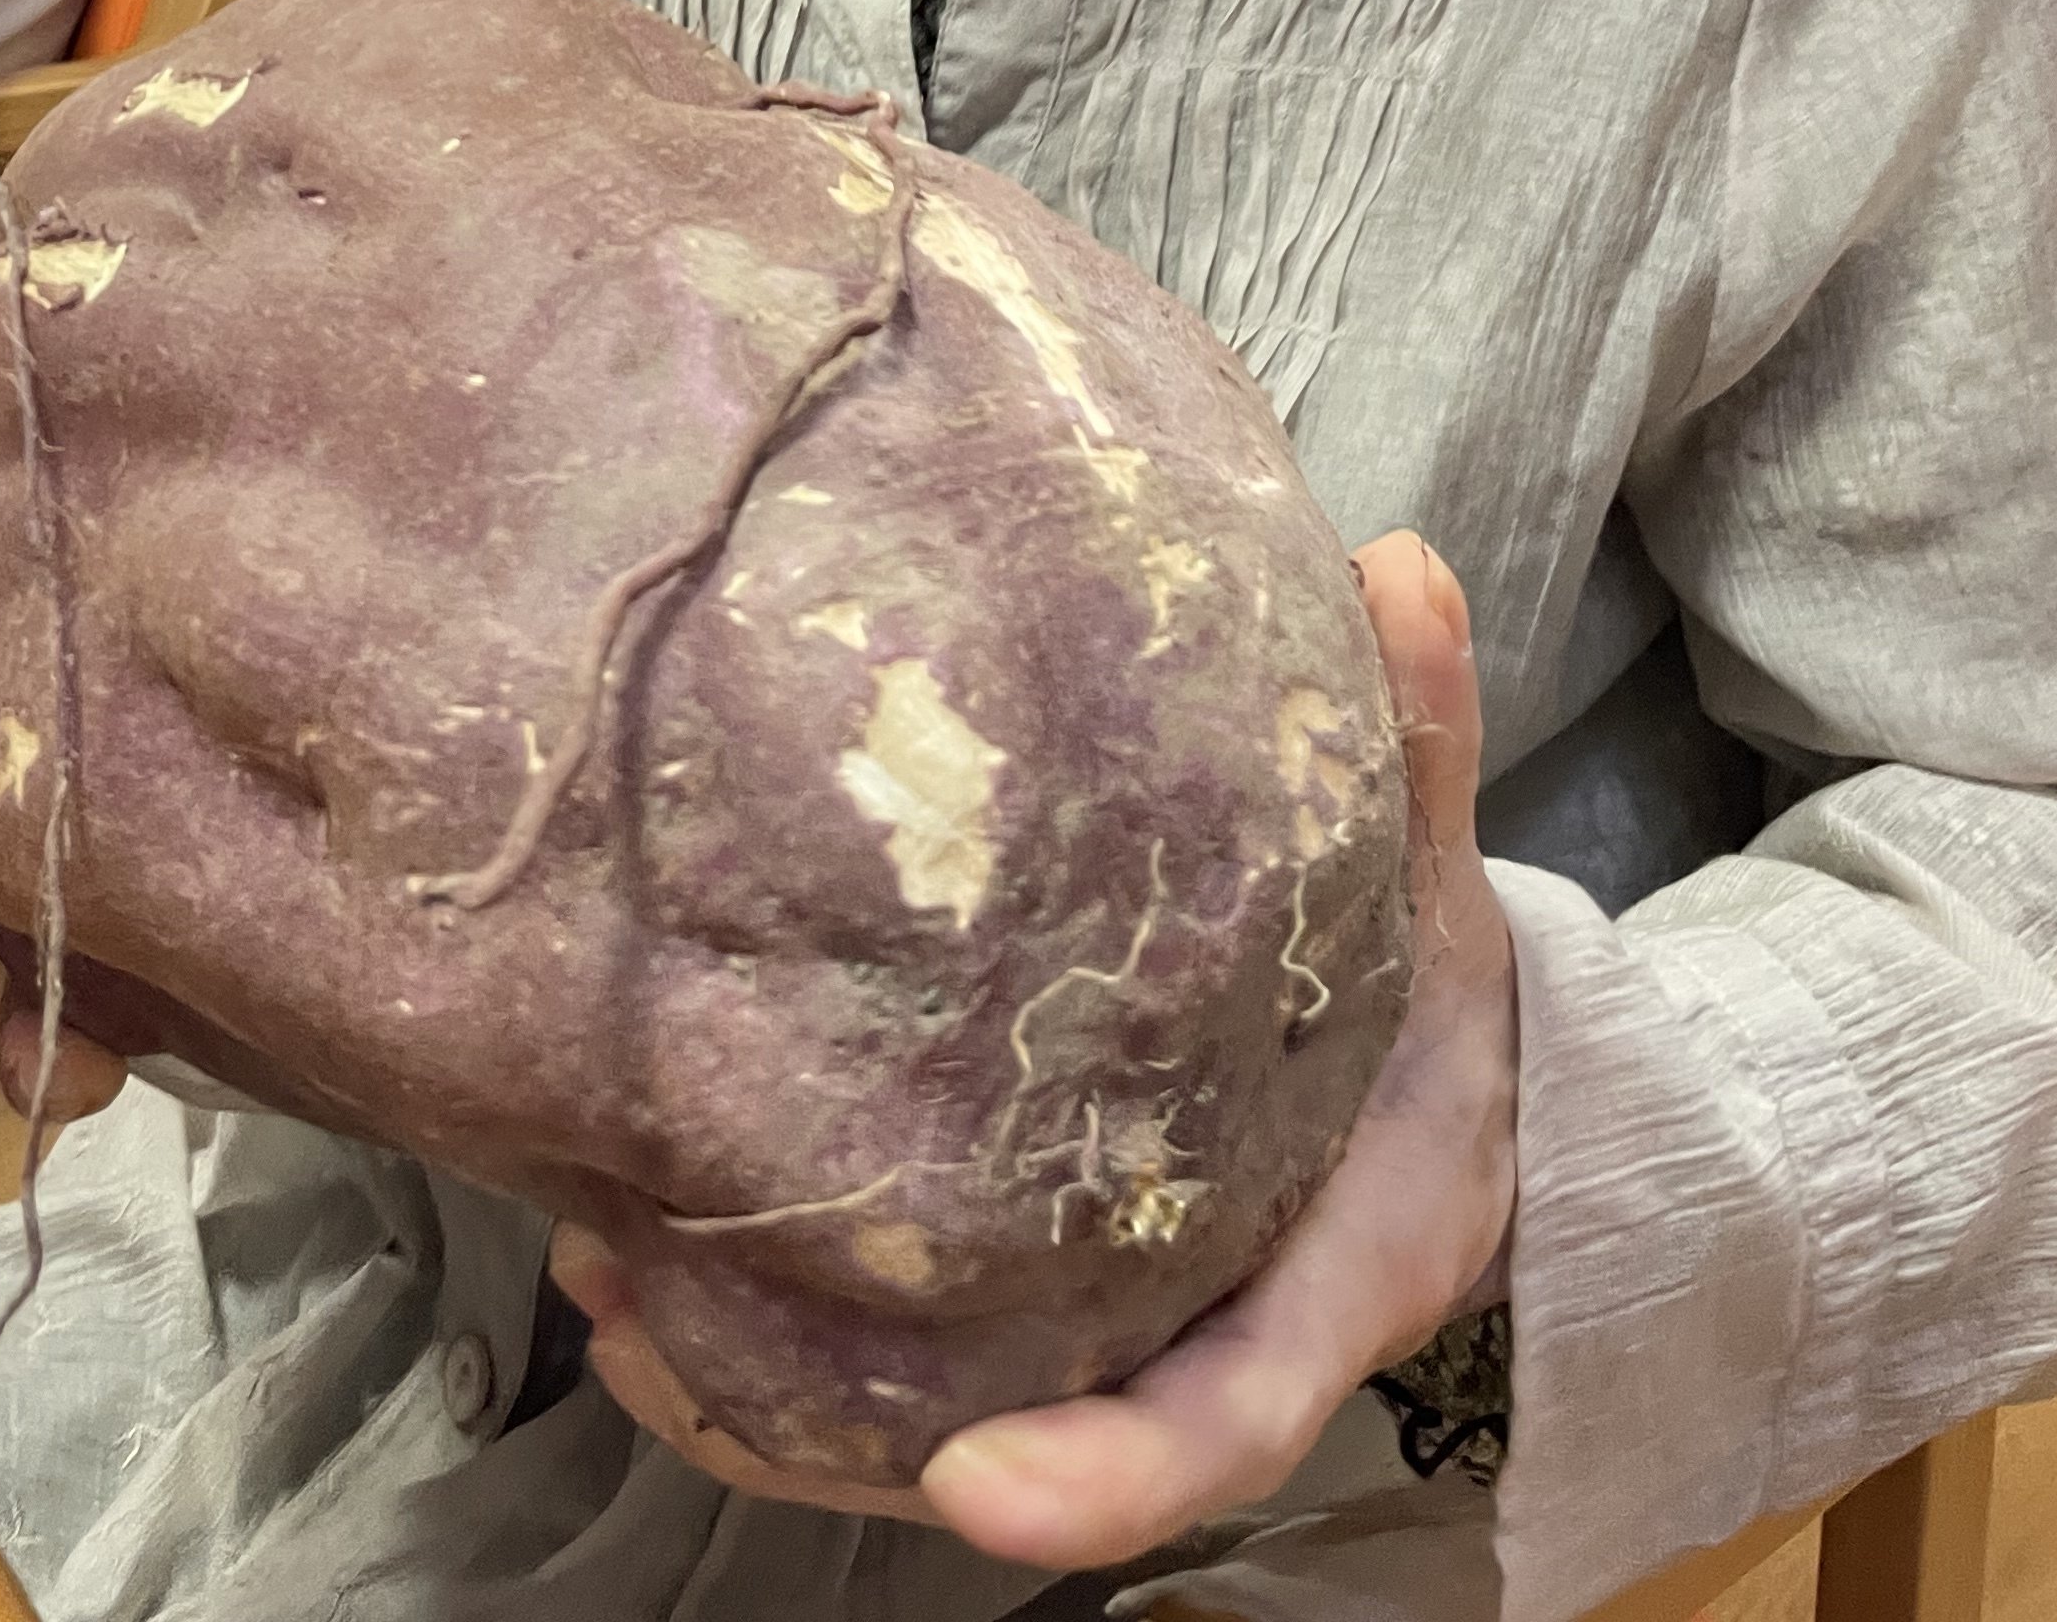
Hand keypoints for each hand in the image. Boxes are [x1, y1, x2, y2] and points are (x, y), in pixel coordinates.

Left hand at [555, 531, 1517, 1566]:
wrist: (1451, 1084)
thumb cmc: (1424, 992)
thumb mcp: (1438, 873)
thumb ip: (1420, 738)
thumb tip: (1398, 570)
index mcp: (1325, 1267)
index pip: (1225, 1413)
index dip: (1108, 1467)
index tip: (977, 1485)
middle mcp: (1199, 1337)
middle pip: (1026, 1456)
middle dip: (848, 1441)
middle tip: (670, 1349)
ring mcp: (1097, 1344)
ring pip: (918, 1438)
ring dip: (754, 1395)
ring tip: (606, 1294)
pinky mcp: (1017, 1310)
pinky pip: (882, 1372)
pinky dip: (757, 1349)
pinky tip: (626, 1262)